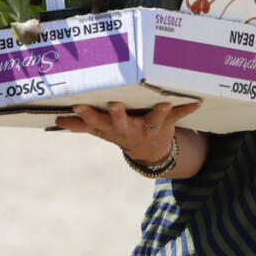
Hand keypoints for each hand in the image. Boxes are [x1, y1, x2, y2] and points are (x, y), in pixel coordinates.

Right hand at [55, 101, 200, 164]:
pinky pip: (178, 116)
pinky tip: (197, 102)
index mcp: (112, 128)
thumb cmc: (122, 132)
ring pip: (152, 120)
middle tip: (115, 104)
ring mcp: (149, 127)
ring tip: (163, 103)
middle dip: (117, 115)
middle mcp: (129, 129)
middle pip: (121, 123)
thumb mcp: (101, 131)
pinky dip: (187, 109)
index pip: (95, 122)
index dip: (87, 114)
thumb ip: (81, 124)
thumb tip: (58, 119)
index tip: (78, 104)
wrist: (150, 152)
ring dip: (158, 112)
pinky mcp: (167, 123)